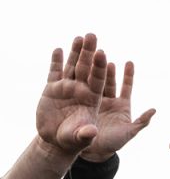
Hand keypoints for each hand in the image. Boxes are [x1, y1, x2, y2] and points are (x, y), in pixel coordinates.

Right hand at [36, 34, 108, 162]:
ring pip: (73, 66)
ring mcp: (67, 88)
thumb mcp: (85, 139)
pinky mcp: (52, 90)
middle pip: (87, 68)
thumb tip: (108, 126)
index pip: (99, 79)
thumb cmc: (76, 141)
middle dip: (90, 52)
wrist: (56, 142)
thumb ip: (91, 133)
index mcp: (94, 99)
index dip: (100, 67)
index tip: (102, 53)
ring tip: (79, 37)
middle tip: (92, 35)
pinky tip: (58, 50)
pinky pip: (55, 73)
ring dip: (76, 52)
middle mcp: (82, 90)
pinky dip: (56, 62)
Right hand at [81, 61, 155, 162]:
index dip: (128, 75)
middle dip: (106, 67)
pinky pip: (75, 87)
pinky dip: (71, 74)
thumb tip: (154, 110)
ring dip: (89, 66)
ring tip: (87, 52)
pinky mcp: (79, 104)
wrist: (91, 153)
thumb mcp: (128, 133)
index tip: (129, 62)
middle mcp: (107, 100)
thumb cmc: (112, 144)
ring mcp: (91, 100)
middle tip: (103, 52)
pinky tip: (66, 59)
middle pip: (107, 80)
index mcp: (121, 105)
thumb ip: (141, 122)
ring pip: (91, 80)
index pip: (126, 87)